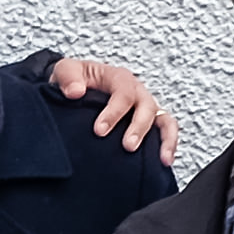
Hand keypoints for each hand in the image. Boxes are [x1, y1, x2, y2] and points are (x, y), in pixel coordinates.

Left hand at [46, 56, 174, 160]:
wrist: (73, 90)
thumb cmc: (73, 80)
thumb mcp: (65, 71)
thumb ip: (68, 78)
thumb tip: (75, 92)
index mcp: (117, 78)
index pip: (123, 92)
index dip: (114, 112)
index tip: (99, 131)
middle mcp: (135, 92)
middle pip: (147, 106)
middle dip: (139, 127)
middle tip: (127, 146)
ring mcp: (144, 109)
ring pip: (163, 120)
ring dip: (164, 139)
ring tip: (162, 159)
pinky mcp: (147, 124)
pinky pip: (165, 132)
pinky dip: (168, 145)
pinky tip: (164, 162)